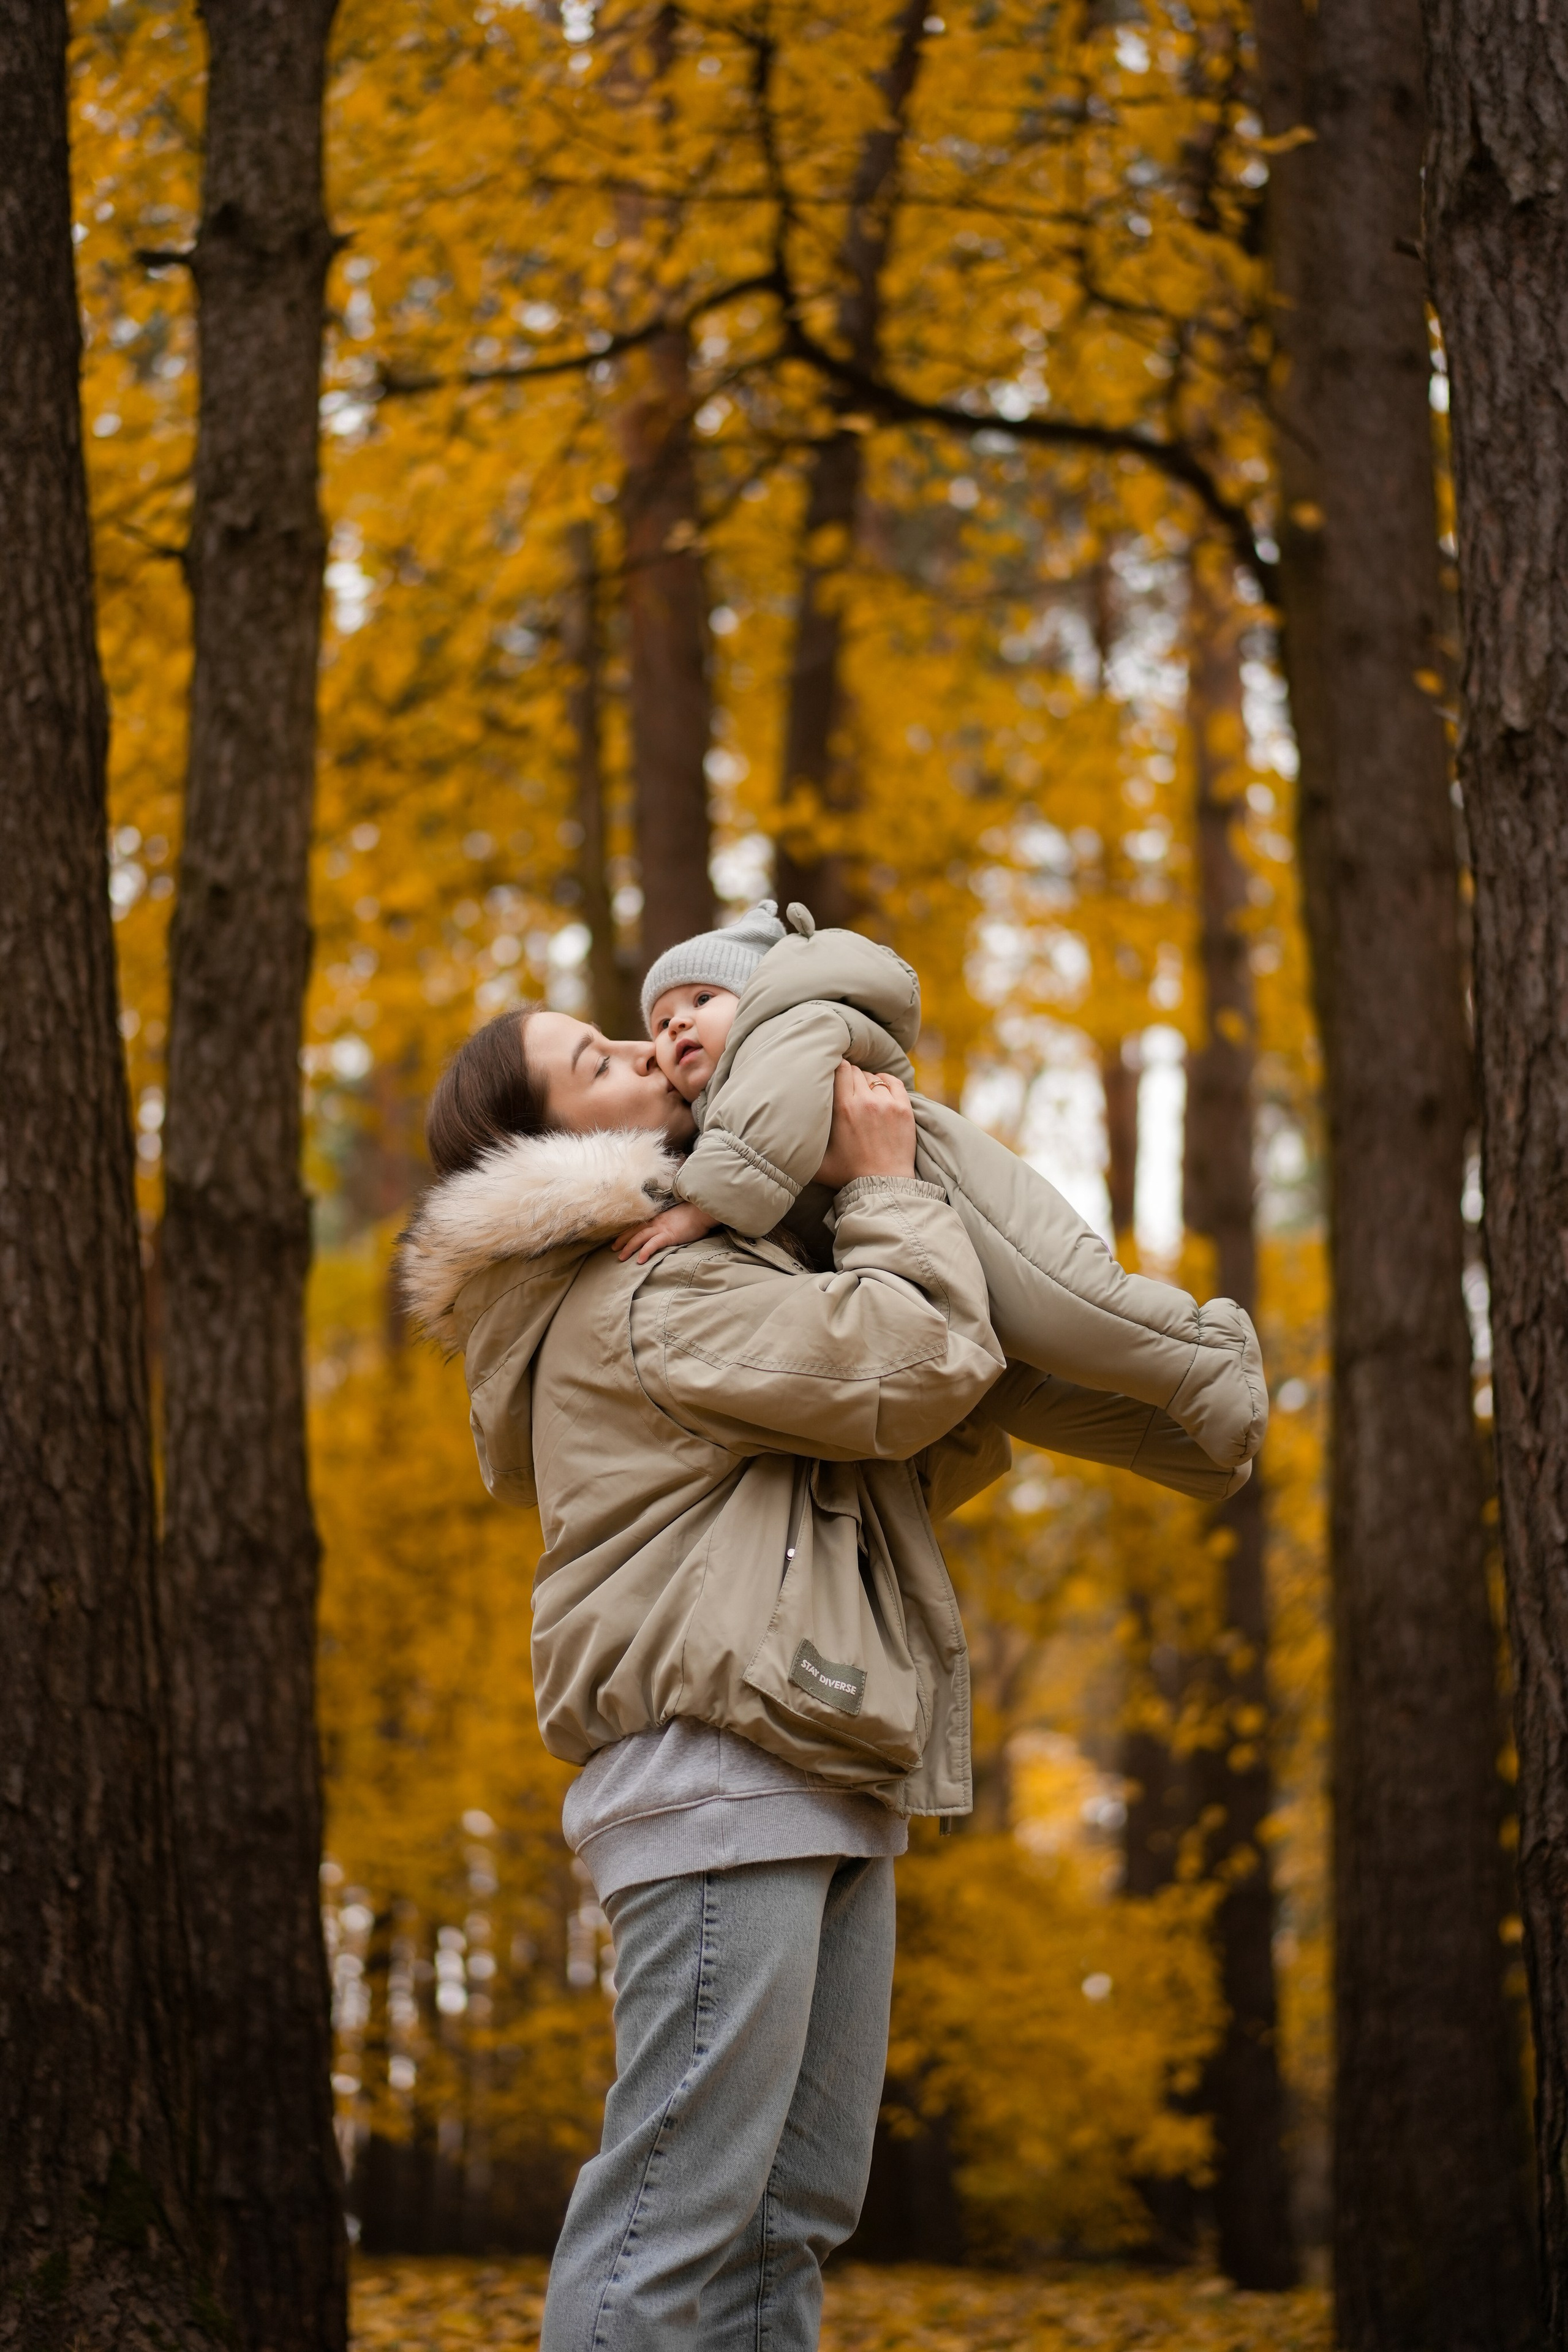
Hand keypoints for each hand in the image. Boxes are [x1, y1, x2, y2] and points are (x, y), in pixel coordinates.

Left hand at [614, 1200, 717, 1263]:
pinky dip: (645, 1252)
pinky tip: (640, 1260)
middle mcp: (657, 1222)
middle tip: (614, 1249)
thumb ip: (669, 1224)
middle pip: (634, 1231)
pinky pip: (653, 1244)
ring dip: (629, 1247)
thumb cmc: (694, 1215)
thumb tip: (668, 1230)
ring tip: (621, 1258)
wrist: (703, 1211)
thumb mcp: (677, 1219)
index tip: (619, 1239)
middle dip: (622, 1240)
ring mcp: (662, 1228)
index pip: (639, 1225)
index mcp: (658, 1219)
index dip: (628, 1232)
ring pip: (639, 1237)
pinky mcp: (669, 1235)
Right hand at [814, 1063, 916, 1190]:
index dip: (836, 1068)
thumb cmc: (848, 1175)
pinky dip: (886, 1081)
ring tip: (864, 1094)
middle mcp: (865, 1101)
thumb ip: (803, 1144)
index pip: (840, 1069)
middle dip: (850, 1076)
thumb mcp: (817, 1161)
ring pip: (874, 1077)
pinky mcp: (904, 1109)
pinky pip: (895, 1082)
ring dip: (867, 1082)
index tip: (834, 1074)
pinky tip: (881, 1087)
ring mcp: (887, 1104)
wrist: (883, 1186)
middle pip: (856, 1071)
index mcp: (843, 1109)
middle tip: (848, 1088)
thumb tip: (785, 1135)